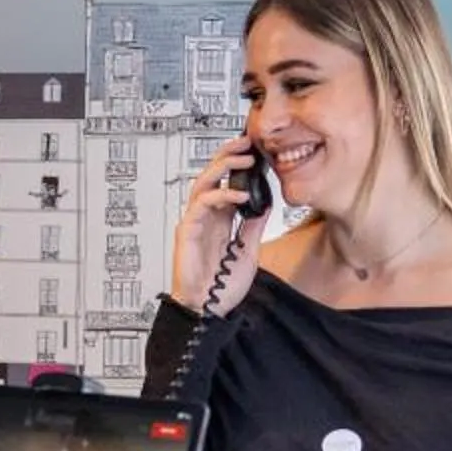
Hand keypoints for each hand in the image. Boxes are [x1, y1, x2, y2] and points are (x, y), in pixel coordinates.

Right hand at [169, 134, 265, 314]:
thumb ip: (252, 226)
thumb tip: (264, 203)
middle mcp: (206, 218)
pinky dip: (220, 196)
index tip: (256, 151)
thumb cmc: (221, 286)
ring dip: (222, 167)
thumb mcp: (248, 251)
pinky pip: (201, 206)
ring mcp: (195, 223)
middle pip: (212, 176)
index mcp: (220, 220)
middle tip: (247, 142)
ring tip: (242, 158)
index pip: (226, 183)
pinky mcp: (187, 231)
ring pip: (203, 184)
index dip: (238, 165)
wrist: (207, 309)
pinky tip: (238, 195)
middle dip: (228, 155)